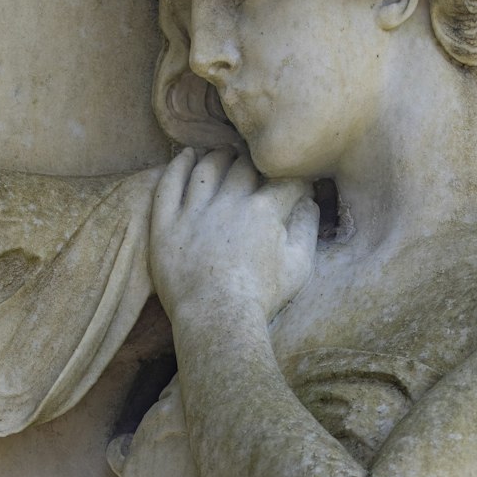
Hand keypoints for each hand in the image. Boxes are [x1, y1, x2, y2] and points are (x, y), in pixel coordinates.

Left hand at [150, 148, 317, 322]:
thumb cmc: (261, 298)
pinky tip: (187, 156)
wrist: (216, 321)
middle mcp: (228, 203)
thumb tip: (309, 202)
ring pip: (207, 167)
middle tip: (255, 166)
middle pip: (243, 165)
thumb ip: (307, 228)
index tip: (294, 184)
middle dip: (253, 161)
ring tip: (224, 155)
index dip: (293, 179)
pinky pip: (169, 184)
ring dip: (218, 156)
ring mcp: (194, 212)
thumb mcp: (298, 266)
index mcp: (264, 211)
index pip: (283, 180)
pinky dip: (179, 165)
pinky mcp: (167, 224)